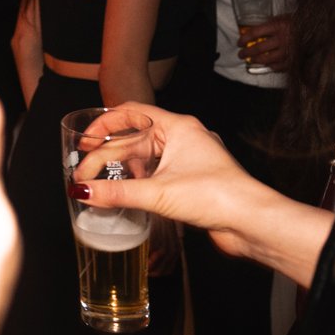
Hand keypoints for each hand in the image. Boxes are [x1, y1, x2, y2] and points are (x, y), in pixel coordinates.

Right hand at [70, 103, 276, 262]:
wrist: (253, 222)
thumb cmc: (217, 197)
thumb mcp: (158, 194)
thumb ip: (116, 192)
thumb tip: (81, 190)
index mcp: (179, 127)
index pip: (131, 112)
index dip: (103, 124)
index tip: (84, 142)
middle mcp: (185, 137)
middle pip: (136, 138)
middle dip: (108, 156)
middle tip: (86, 175)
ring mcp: (192, 158)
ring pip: (148, 155)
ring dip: (125, 168)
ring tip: (105, 184)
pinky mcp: (195, 178)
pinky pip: (160, 171)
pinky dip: (142, 179)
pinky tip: (132, 193)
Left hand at [235, 14, 293, 72]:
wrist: (315, 28)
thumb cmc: (296, 22)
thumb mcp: (281, 18)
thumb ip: (268, 25)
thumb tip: (251, 33)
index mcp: (278, 26)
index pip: (255, 33)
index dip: (244, 39)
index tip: (239, 43)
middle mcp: (283, 38)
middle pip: (259, 48)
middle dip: (246, 53)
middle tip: (241, 54)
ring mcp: (288, 50)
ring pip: (267, 59)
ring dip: (255, 60)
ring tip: (250, 60)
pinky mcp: (294, 59)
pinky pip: (278, 66)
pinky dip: (270, 66)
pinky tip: (267, 64)